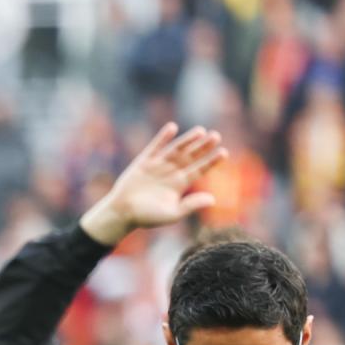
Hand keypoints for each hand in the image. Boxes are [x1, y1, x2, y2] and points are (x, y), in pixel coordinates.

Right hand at [77, 123, 226, 246]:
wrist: (121, 213)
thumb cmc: (146, 217)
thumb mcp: (172, 214)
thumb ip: (191, 205)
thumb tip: (213, 199)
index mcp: (180, 184)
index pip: (200, 170)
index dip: (211, 161)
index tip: (223, 152)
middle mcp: (171, 172)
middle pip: (191, 156)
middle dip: (203, 146)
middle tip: (216, 136)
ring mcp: (158, 166)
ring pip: (176, 149)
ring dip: (188, 140)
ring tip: (201, 131)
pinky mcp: (143, 162)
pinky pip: (155, 147)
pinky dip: (163, 137)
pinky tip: (172, 127)